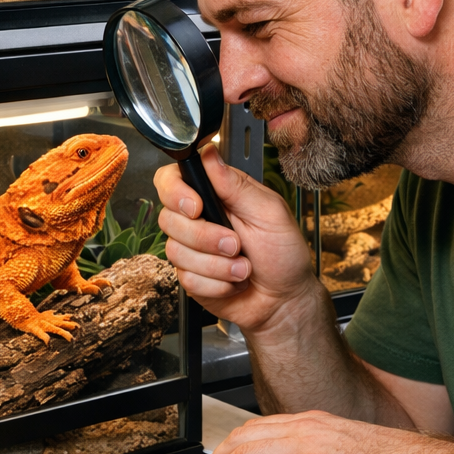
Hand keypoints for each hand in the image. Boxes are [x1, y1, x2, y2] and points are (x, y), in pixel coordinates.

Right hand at [153, 145, 326, 333]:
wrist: (285, 300)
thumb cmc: (284, 254)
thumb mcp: (269, 213)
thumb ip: (237, 185)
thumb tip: (210, 154)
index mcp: (216, 194)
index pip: (171, 179)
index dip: (175, 192)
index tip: (197, 208)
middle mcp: (199, 218)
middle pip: (168, 218)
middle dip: (204, 237)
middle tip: (236, 245)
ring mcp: (191, 249)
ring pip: (176, 251)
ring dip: (216, 265)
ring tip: (243, 268)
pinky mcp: (190, 277)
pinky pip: (187, 278)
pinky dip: (216, 284)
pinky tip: (233, 282)